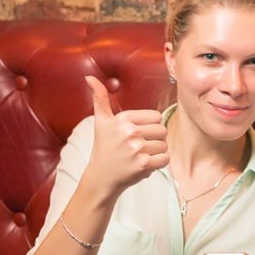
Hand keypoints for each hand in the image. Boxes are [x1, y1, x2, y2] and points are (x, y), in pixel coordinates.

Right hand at [82, 76, 169, 197]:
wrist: (101, 177)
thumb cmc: (104, 148)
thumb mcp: (101, 121)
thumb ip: (100, 98)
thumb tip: (90, 77)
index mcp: (123, 119)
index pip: (156, 116)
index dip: (150, 126)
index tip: (138, 134)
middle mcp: (130, 132)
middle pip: (162, 130)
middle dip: (155, 139)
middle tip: (140, 146)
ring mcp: (137, 148)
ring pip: (164, 145)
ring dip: (157, 152)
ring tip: (141, 155)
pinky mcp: (143, 164)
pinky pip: (165, 159)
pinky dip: (159, 163)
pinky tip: (146, 164)